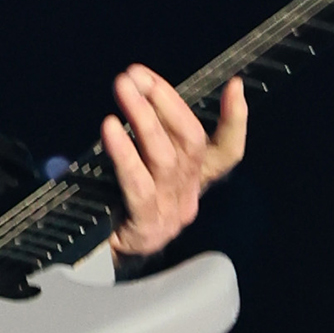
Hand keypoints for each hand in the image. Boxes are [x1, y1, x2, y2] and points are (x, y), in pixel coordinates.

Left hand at [101, 64, 247, 258]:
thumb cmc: (118, 202)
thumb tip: (139, 85)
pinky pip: (137, 184)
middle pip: (191, 144)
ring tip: (124, 88)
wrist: (98, 257)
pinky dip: (124, 152)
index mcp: (195, 182)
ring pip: (165, 157)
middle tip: (138, 74)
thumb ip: (151, 136)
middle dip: (166, 102)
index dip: (235, 121)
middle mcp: (188, 195)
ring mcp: (170, 213)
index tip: (235, 87)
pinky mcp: (145, 226)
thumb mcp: (142, 168)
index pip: (226, 153)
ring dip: (143, 116)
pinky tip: (110, 127)